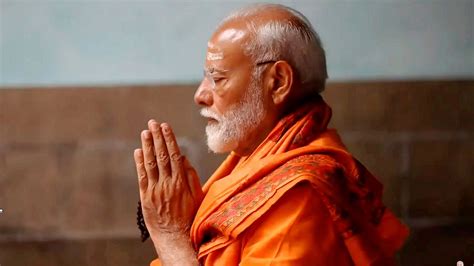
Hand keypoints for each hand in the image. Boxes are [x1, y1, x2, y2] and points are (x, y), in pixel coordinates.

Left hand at [133, 120, 202, 236]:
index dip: (169, 139)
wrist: (175, 236)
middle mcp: (167, 183)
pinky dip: (139, 163)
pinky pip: (142, 177)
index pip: (174, 154)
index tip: (166, 126)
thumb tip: (183, 157)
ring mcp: (155, 190)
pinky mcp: (145, 197)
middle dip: (157, 137)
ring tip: (145, 132)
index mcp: (181, 182)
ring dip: (147, 146)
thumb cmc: (189, 216)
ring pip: (150, 163)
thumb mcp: (197, 196)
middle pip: (161, 155)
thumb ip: (191, 176)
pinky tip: (138, 151)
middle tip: (153, 122)